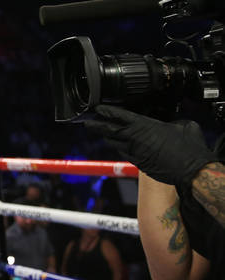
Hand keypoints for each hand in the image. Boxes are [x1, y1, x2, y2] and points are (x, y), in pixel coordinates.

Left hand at [82, 105, 216, 186]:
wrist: (192, 170)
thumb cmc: (189, 148)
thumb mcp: (183, 125)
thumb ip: (172, 120)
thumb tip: (172, 120)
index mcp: (143, 126)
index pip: (118, 116)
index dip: (106, 111)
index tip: (97, 109)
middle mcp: (135, 139)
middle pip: (109, 130)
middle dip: (96, 125)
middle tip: (88, 122)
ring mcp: (135, 152)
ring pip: (115, 143)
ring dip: (108, 138)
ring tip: (102, 132)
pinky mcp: (138, 163)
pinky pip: (124, 153)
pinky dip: (121, 148)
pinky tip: (121, 145)